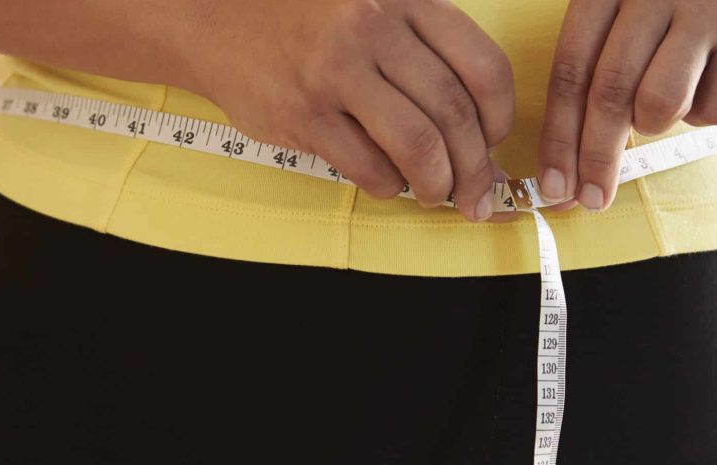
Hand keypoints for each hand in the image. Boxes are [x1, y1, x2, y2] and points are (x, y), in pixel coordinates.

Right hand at [182, 0, 515, 221]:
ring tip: (437, 194)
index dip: (501, 117)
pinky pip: (367, 167)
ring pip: (418, 146)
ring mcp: (334, 72)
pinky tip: (388, 181)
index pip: (482, 67)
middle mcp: (372, 29)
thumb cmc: (308, 19)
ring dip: (438, 184)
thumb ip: (424, 55)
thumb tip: (483, 134)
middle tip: (477, 192)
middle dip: (476, 167)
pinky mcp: (302, 114)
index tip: (495, 139)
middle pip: (454, 114)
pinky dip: (389, 185)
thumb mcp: (374, 5)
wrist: (215, 19)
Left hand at [536, 0, 716, 211]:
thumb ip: (589, 71)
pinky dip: (700, 114)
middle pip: (611, 93)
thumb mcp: (618, 16)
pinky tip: (703, 83)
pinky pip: (713, 110)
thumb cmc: (663, 9)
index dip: (558, 135)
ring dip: (653, 123)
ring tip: (661, 99)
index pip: (571, 70)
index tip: (554, 185)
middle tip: (590, 199)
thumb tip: (563, 171)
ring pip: (660, 104)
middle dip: (596, 157)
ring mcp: (708, 8)